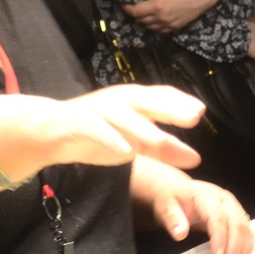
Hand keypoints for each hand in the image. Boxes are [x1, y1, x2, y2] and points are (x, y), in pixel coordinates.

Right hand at [52, 85, 205, 170]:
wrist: (52, 131)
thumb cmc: (98, 134)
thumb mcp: (134, 143)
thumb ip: (163, 148)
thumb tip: (196, 158)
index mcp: (133, 101)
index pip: (161, 96)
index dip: (181, 102)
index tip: (202, 112)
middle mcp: (118, 100)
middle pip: (147, 100)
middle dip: (170, 107)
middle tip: (194, 116)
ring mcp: (99, 110)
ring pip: (123, 115)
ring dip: (142, 126)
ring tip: (161, 140)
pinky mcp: (81, 123)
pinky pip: (97, 130)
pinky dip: (111, 138)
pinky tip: (124, 150)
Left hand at [124, 0, 222, 32]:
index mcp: (157, 5)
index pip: (136, 12)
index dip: (128, 9)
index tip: (124, 5)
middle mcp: (161, 18)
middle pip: (141, 21)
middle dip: (134, 15)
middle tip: (133, 9)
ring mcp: (169, 24)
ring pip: (150, 28)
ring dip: (143, 22)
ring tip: (142, 15)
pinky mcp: (176, 27)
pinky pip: (160, 32)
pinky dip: (154, 27)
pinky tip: (154, 21)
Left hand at [150, 174, 253, 253]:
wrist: (177, 188)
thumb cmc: (172, 197)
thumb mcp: (165, 206)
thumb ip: (172, 219)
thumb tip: (180, 233)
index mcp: (205, 194)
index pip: (217, 216)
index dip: (220, 236)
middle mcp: (222, 198)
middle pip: (235, 221)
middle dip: (234, 247)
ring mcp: (231, 204)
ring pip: (244, 225)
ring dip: (243, 248)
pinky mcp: (235, 211)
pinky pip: (246, 227)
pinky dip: (246, 244)